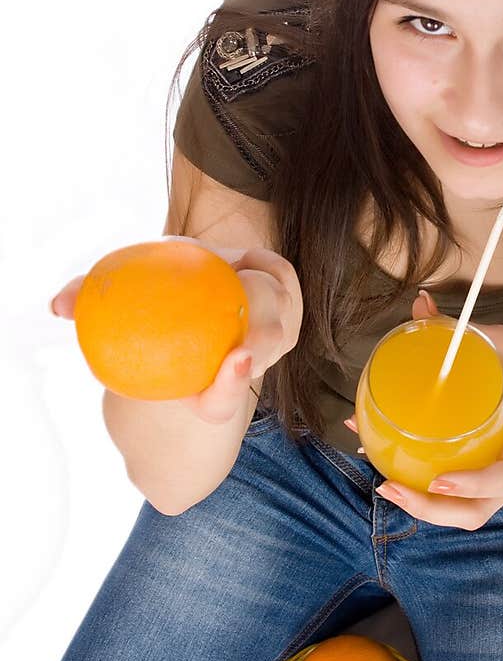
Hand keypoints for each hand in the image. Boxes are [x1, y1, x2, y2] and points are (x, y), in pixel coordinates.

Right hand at [50, 238, 303, 425]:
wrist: (179, 312)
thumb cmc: (142, 319)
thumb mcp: (114, 308)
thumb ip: (88, 305)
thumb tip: (58, 304)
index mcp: (207, 394)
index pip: (221, 404)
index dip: (231, 386)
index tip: (236, 358)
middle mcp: (243, 373)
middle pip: (267, 352)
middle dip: (265, 329)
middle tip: (242, 285)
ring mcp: (270, 347)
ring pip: (285, 321)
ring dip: (270, 291)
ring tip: (241, 266)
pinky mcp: (285, 315)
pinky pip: (287, 289)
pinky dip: (273, 267)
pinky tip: (247, 255)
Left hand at [343, 289, 502, 529]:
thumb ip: (466, 331)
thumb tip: (418, 305)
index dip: (474, 484)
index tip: (439, 480)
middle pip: (478, 511)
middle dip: (431, 510)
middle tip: (390, 485)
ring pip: (467, 513)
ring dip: (424, 509)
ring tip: (386, 484)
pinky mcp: (492, 477)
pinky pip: (462, 499)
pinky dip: (428, 494)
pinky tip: (394, 469)